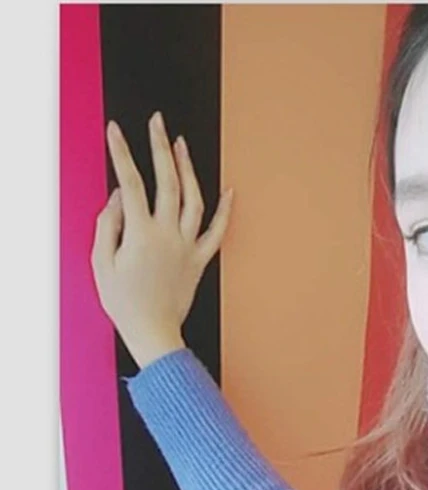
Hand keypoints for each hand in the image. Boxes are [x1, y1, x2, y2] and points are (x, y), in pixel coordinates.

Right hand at [91, 110, 233, 368]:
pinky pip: (218, 232)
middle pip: (167, 181)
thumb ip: (108, 224)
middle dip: (160, 147)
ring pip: (195, 199)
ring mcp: (188, 247)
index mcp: (141, 233)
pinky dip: (225, 210)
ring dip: (189, 168)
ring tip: (181, 145)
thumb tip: (119, 196)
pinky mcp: (201, 260)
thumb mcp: (102, 262)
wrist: (153, 332)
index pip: (130, 182)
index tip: (116, 130)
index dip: (122, 152)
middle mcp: (169, 235)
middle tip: (157, 122)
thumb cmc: (124, 302)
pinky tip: (229, 189)